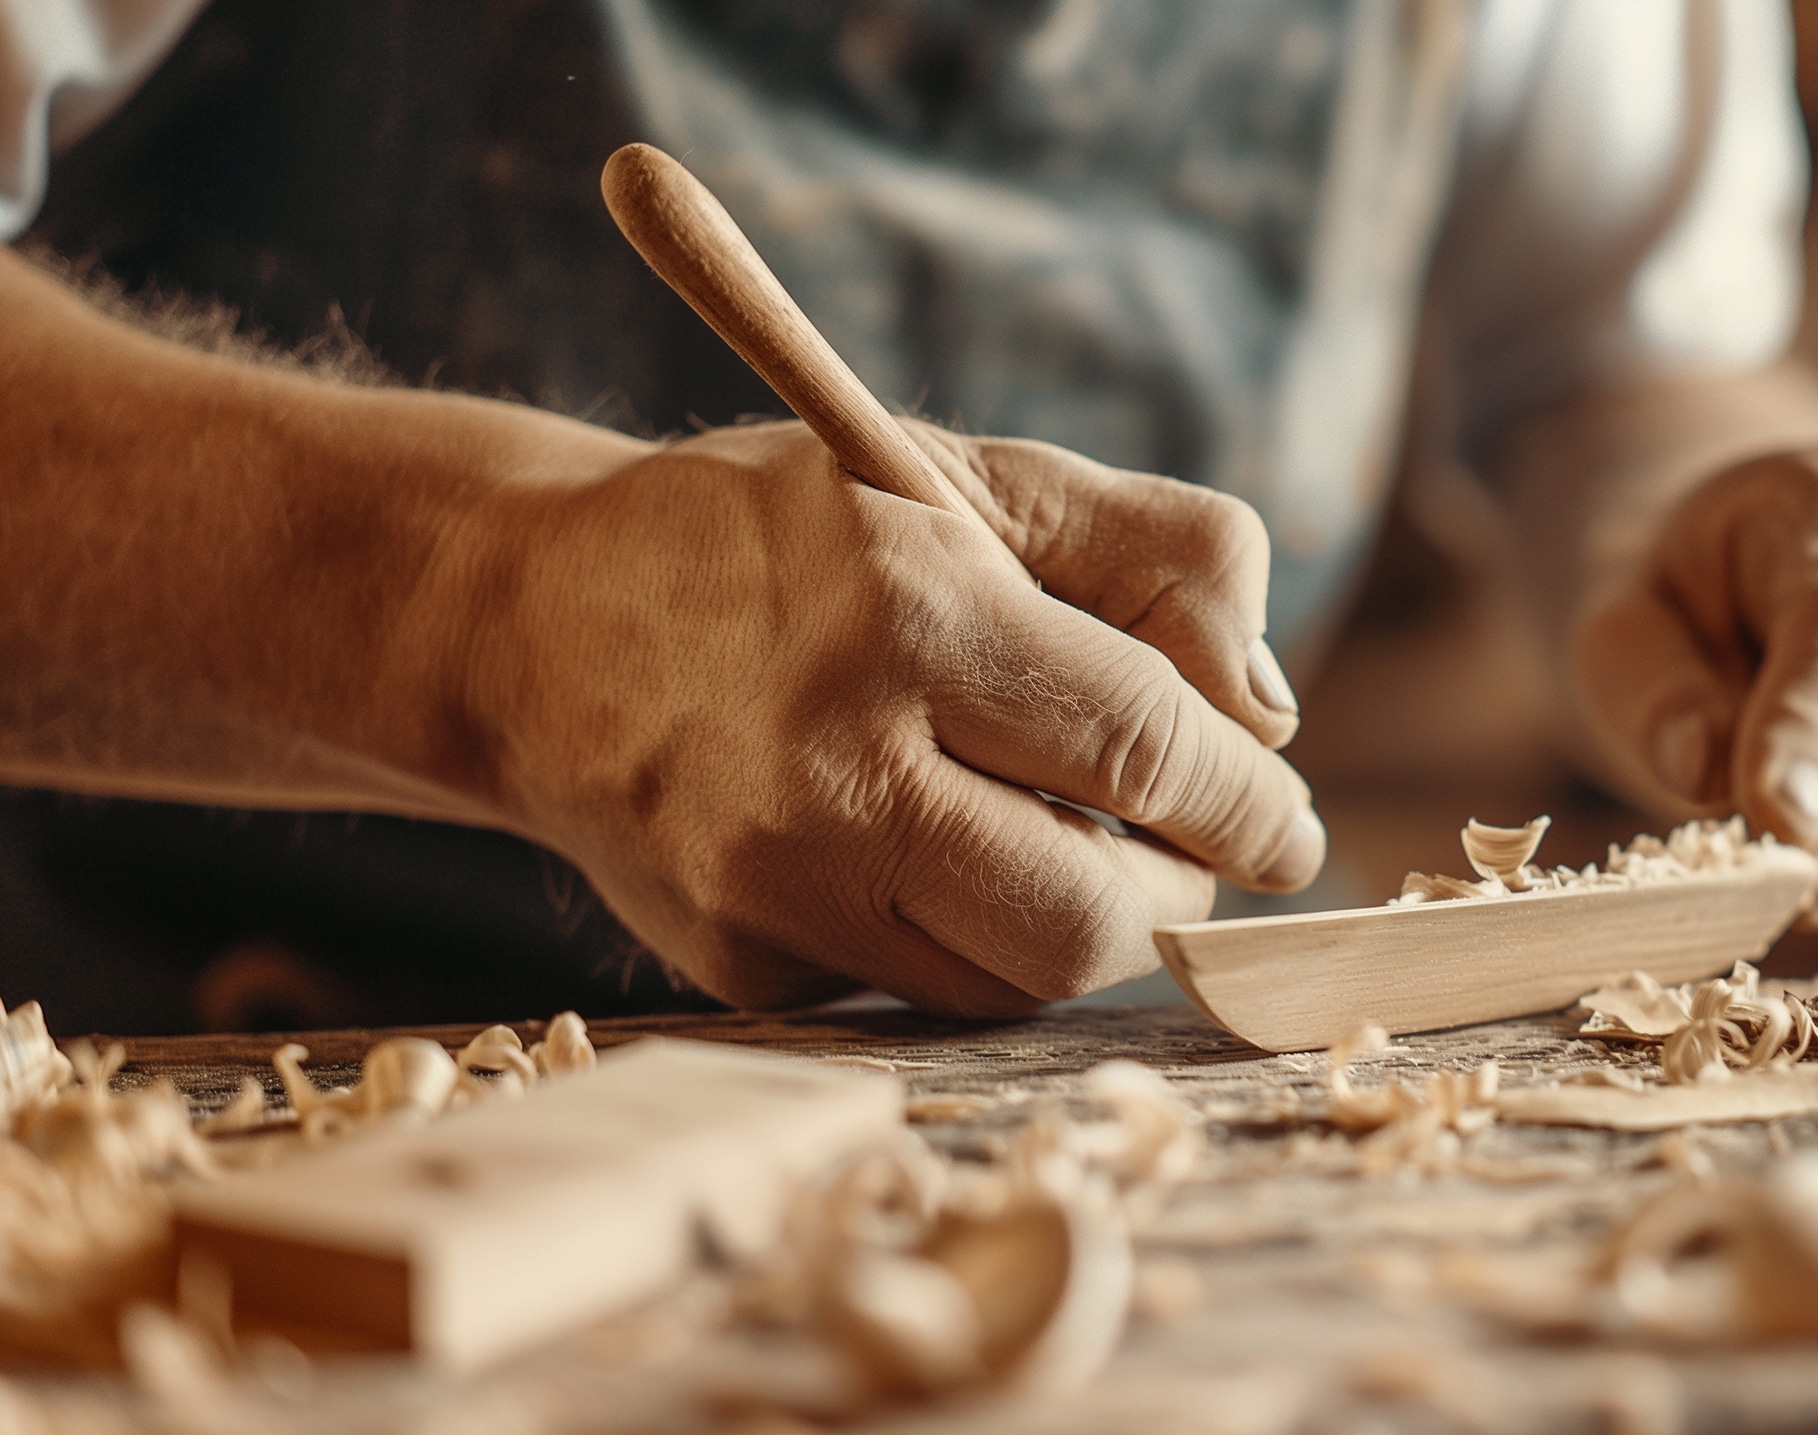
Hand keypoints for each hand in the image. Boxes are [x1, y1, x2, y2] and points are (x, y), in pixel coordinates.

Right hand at [445, 419, 1319, 1013]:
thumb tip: (1269, 715)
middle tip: (1191, 845)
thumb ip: (1159, 553)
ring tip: (1078, 842)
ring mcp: (773, 886)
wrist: (529, 619)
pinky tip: (940, 854)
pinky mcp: (741, 964)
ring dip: (1090, 925)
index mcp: (905, 612)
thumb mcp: (970, 475)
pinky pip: (921, 988)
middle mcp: (829, 766)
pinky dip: (972, 935)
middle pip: (1091, 915)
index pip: (1147, 746)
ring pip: (1018, 978)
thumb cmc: (783, 534)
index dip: (1249, 800)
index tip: (1286, 821)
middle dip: (1182, 889)